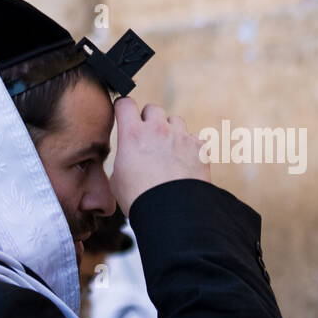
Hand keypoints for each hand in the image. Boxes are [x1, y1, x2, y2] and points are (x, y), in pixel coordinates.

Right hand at [110, 97, 210, 215]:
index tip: (124, 116)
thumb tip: (128, 158)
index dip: (123, 109)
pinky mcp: (200, 148)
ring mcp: (181, 137)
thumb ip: (123, 159)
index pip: (125, 103)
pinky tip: (185, 163)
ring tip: (168, 152)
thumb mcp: (117, 179)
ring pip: (175, 121)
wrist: (172, 213)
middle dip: (149, 120)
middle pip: (153, 109)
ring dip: (171, 131)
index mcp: (133, 134)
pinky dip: (190, 147)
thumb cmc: (140, 200)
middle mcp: (158, 130)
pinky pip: (194, 138)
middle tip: (148, 138)